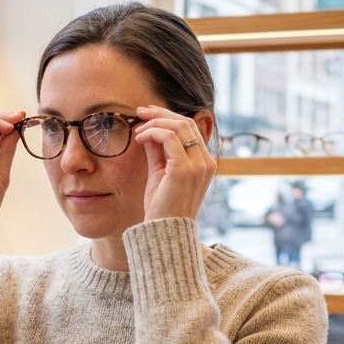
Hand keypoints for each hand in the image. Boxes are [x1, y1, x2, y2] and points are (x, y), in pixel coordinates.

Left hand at [133, 106, 215, 223]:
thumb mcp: (160, 173)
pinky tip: (139, 138)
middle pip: (187, 122)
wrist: (164, 232)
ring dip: (155, 122)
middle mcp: (206, 162)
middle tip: (140, 111)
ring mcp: (198, 165)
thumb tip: (149, 130)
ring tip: (137, 129)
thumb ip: (158, 152)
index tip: (148, 114)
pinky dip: (152, 132)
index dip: (168, 117)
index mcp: (204, 163)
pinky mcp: (184, 169)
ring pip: (179, 125)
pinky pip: (169, 137)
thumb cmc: (162, 207)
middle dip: (161, 113)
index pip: (191, 128)